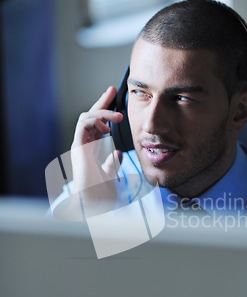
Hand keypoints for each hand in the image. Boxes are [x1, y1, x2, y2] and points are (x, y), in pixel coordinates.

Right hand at [70, 87, 123, 208]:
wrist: (95, 205)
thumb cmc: (101, 193)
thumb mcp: (110, 174)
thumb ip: (112, 163)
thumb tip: (117, 153)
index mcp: (91, 149)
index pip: (97, 124)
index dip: (105, 111)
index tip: (114, 98)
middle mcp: (84, 145)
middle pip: (90, 116)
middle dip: (102, 102)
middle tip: (113, 91)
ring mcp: (80, 146)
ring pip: (86, 117)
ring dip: (102, 112)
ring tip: (118, 117)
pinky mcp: (78, 148)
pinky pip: (83, 125)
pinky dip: (95, 121)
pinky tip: (108, 126)